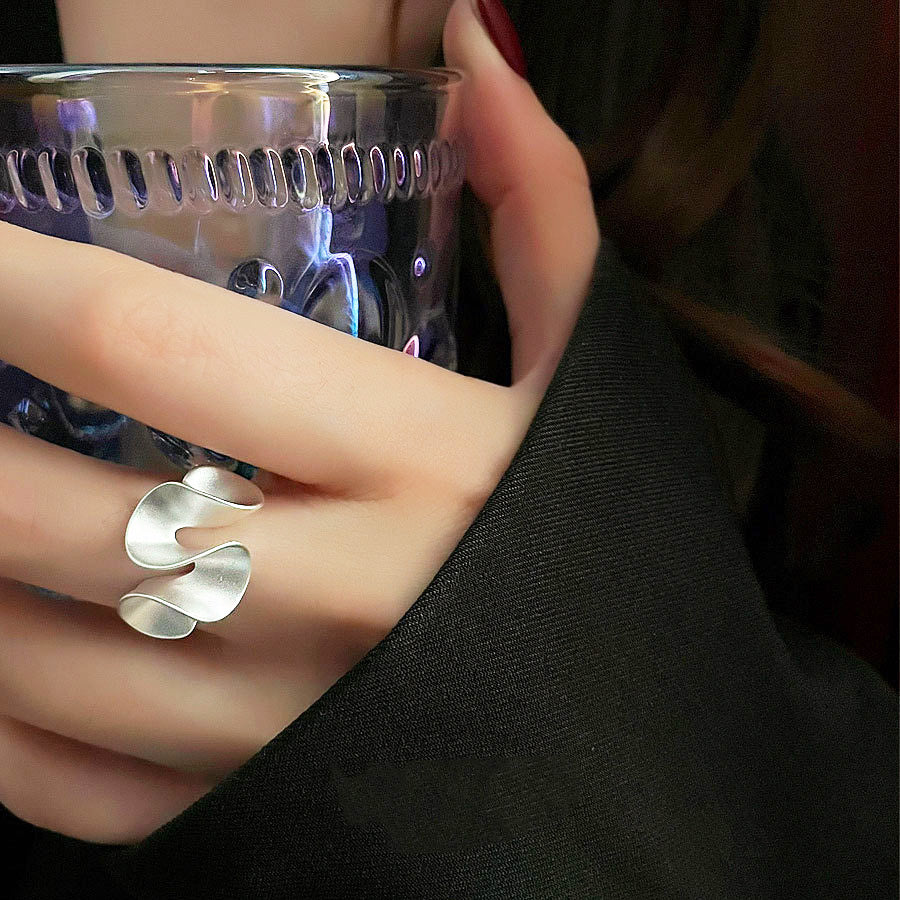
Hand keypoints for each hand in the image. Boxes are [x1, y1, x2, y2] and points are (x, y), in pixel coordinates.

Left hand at [0, 0, 597, 842]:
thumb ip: (538, 204)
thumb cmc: (605, 538)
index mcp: (421, 462)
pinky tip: (4, 651)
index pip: (152, 340)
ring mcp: (288, 728)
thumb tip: (478, 51)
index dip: (5, 278)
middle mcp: (342, 600)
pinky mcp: (262, 811)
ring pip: (31, 661)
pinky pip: (68, 787)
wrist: (649, 724)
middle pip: (51, 512)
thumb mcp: (589, 370)